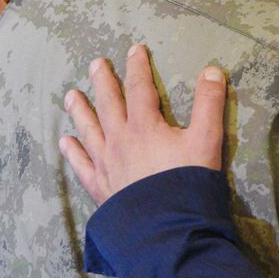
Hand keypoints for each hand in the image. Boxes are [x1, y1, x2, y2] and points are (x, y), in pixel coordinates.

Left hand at [59, 45, 226, 204]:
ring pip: (88, 130)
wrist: (169, 228)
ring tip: (70, 95)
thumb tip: (213, 71)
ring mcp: (106, 165)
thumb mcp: (207, 141)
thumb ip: (209, 104)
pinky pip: (82, 166)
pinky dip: (72, 153)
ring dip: (80, 111)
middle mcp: (120, 141)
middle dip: (103, 81)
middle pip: (108, 104)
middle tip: (96, 64)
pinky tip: (65, 142)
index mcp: (145, 126)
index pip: (139, 87)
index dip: (138, 66)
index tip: (136, 49)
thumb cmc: (189, 183)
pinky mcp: (101, 188)